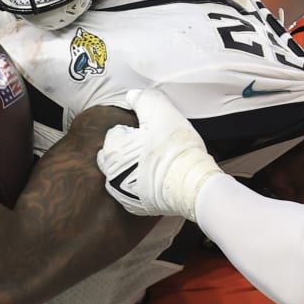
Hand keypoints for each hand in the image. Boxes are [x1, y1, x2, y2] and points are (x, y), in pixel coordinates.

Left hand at [96, 89, 222, 221]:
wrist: (193, 186)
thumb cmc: (176, 148)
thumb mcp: (161, 111)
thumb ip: (144, 98)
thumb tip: (132, 96)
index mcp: (112, 149)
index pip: (117, 132)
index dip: (137, 130)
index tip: (152, 134)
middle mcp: (110, 173)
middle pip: (117, 153)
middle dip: (131, 149)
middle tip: (154, 148)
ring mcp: (121, 193)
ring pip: (123, 173)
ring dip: (134, 168)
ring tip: (159, 165)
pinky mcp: (135, 207)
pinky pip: (133, 191)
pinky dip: (142, 185)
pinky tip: (159, 180)